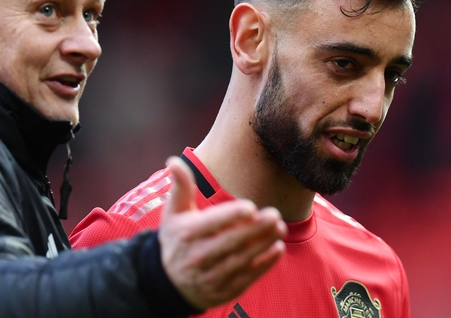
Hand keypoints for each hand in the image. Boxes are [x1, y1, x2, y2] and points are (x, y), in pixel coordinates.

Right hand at [158, 157, 285, 310]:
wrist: (170, 283)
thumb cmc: (176, 239)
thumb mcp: (173, 213)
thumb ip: (180, 187)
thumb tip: (173, 161)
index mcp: (187, 234)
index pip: (211, 224)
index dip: (231, 216)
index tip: (250, 207)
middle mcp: (198, 256)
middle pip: (230, 242)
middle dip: (254, 229)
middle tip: (274, 214)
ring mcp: (212, 275)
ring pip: (242, 259)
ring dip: (263, 244)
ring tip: (280, 227)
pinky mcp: (225, 289)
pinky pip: (248, 276)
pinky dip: (264, 264)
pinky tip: (278, 248)